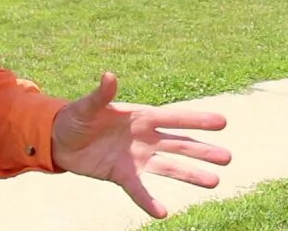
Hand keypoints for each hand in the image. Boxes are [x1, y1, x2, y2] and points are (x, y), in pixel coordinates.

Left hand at [51, 72, 230, 218]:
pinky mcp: (123, 175)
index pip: (175, 118)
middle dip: (203, 150)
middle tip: (228, 158)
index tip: (222, 122)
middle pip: (180, 144)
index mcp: (142, 117)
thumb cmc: (76, 116)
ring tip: (214, 182)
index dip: (197, 120)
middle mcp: (146, 138)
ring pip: (170, 167)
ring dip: (191, 174)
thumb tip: (109, 76)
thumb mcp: (87, 106)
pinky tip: (162, 212)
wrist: (58, 140)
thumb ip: (101, 95)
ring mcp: (137, 158)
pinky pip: (139, 190)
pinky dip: (149, 201)